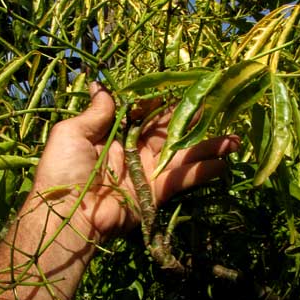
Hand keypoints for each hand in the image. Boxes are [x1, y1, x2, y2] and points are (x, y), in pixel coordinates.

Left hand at [31, 82, 239, 239]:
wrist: (67, 216)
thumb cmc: (64, 169)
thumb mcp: (73, 133)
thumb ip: (96, 111)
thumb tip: (98, 83)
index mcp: (116, 132)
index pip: (147, 112)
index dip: (167, 102)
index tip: (190, 89)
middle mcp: (136, 149)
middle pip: (171, 131)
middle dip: (196, 122)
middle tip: (222, 111)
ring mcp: (149, 171)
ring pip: (184, 153)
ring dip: (209, 146)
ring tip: (235, 139)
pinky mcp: (157, 192)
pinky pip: (184, 179)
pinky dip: (205, 171)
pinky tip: (226, 163)